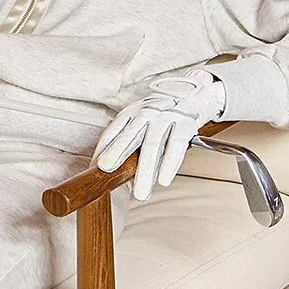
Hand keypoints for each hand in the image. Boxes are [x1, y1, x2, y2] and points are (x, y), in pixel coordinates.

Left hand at [94, 66, 226, 200]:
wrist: (194, 94)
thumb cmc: (162, 115)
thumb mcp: (141, 122)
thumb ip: (128, 143)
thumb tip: (113, 174)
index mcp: (131, 114)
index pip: (112, 132)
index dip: (102, 150)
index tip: (94, 168)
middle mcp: (146, 113)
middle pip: (130, 136)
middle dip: (117, 152)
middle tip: (105, 168)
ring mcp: (166, 117)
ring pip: (153, 145)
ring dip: (146, 171)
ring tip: (141, 194)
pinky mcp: (186, 122)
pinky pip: (176, 144)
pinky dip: (170, 164)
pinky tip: (164, 180)